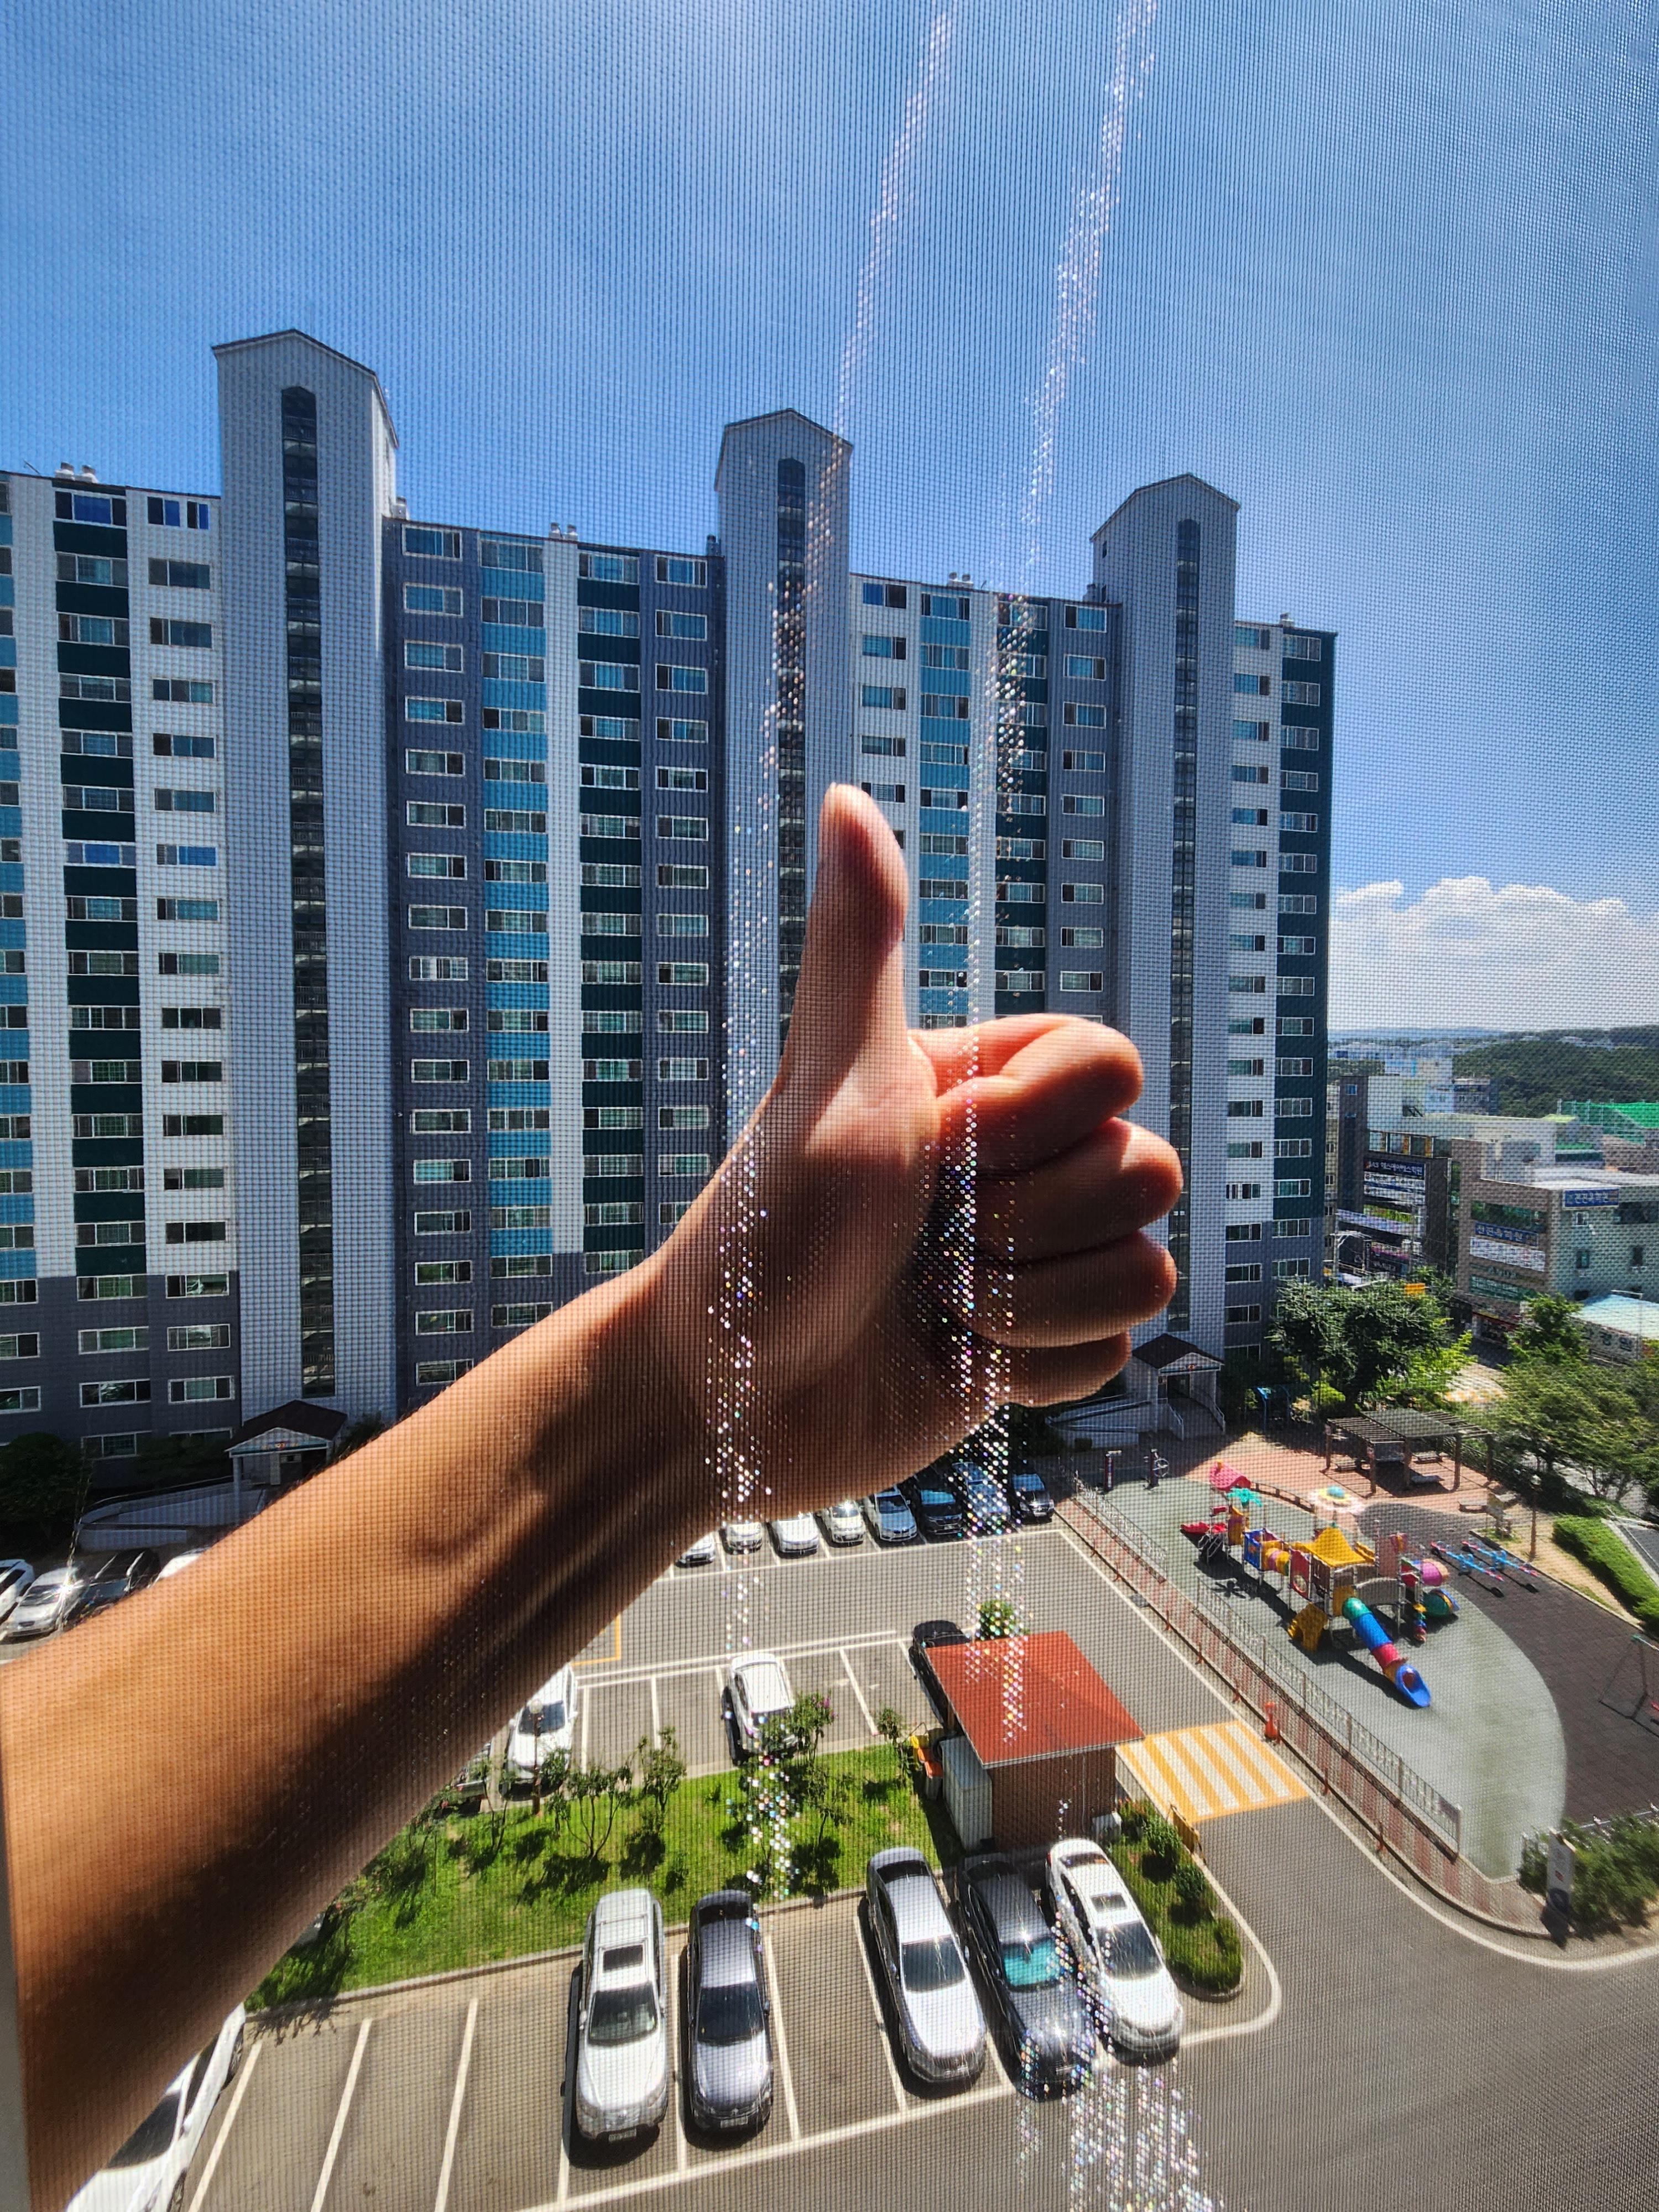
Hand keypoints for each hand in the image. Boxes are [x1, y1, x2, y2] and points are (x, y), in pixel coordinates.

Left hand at [642, 785, 1181, 1522]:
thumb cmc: (765, 1234)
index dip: (1032, 1122)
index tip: (931, 1149)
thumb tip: (847, 797)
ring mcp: (1039, 1259)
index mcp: (983, 1083)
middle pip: (1147, 1170)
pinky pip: (1119, 1351)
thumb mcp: (828, 1085)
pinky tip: (952, 1361)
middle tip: (926, 1239)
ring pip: (1145, 1269)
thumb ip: (862, 948)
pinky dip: (1033, 1370)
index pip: (1113, 1068)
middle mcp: (1022, 1163)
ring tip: (933, 1305)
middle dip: (1026, 1224)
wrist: (727, 1404)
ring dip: (1030, 1306)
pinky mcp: (1045, 1353)